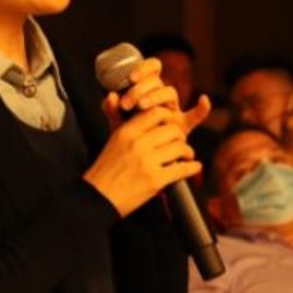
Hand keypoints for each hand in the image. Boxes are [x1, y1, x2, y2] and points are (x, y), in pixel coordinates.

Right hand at [83, 105, 200, 215]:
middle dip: (181, 136)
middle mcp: (138, 144)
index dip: (168, 117)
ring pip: (180, 148)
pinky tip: (194, 167)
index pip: (157, 113)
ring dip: (188, 152)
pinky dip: (192, 168)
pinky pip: (182, 169)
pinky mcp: (155, 180)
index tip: (170, 124)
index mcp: (127, 132)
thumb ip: (116, 118)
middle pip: (173, 130)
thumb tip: (113, 94)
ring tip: (187, 155)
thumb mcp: (111, 140)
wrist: (98, 198)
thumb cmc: (105, 169)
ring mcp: (148, 162)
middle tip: (181, 142)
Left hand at [97, 57, 210, 132]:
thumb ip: (113, 110)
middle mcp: (162, 96)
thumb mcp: (118, 123)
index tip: (131, 78)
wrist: (136, 159)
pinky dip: (202, 109)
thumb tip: (110, 96)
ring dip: (155, 96)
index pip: (152, 68)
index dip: (144, 68)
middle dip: (141, 89)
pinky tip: (203, 100)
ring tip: (141, 106)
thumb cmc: (128, 136)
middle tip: (127, 102)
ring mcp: (173, 110)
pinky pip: (196, 116)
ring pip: (170, 93)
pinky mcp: (183, 126)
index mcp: (148, 89)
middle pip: (158, 81)